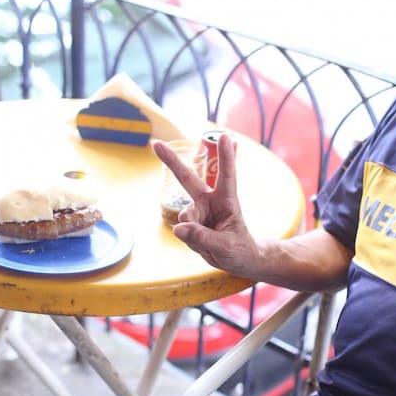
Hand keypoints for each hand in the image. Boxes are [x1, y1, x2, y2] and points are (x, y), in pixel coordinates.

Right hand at [152, 134, 259, 276]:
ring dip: (191, 232)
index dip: (225, 156)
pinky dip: (189, 240)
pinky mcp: (191, 223)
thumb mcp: (226, 246)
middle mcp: (210, 201)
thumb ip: (203, 237)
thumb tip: (178, 228)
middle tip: (155, 144)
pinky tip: (202, 245)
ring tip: (208, 243)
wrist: (238, 259)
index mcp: (227, 200)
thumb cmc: (240, 249)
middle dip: (171, 161)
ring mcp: (199, 211)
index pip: (227, 176)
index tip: (224, 136)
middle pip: (188, 178)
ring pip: (184, 217)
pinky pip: (182, 230)